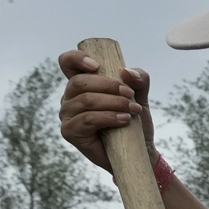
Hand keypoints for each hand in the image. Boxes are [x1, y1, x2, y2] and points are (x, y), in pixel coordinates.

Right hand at [56, 49, 154, 174]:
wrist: (138, 150)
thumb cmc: (133, 120)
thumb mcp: (140, 96)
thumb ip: (139, 80)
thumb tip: (126, 72)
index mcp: (81, 84)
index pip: (67, 62)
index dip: (77, 58)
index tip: (97, 65)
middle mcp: (69, 98)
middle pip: (80, 81)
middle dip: (109, 85)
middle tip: (130, 95)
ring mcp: (67, 115)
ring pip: (86, 100)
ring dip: (113, 103)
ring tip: (133, 109)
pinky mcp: (70, 132)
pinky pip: (88, 119)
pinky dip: (109, 117)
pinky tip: (124, 120)